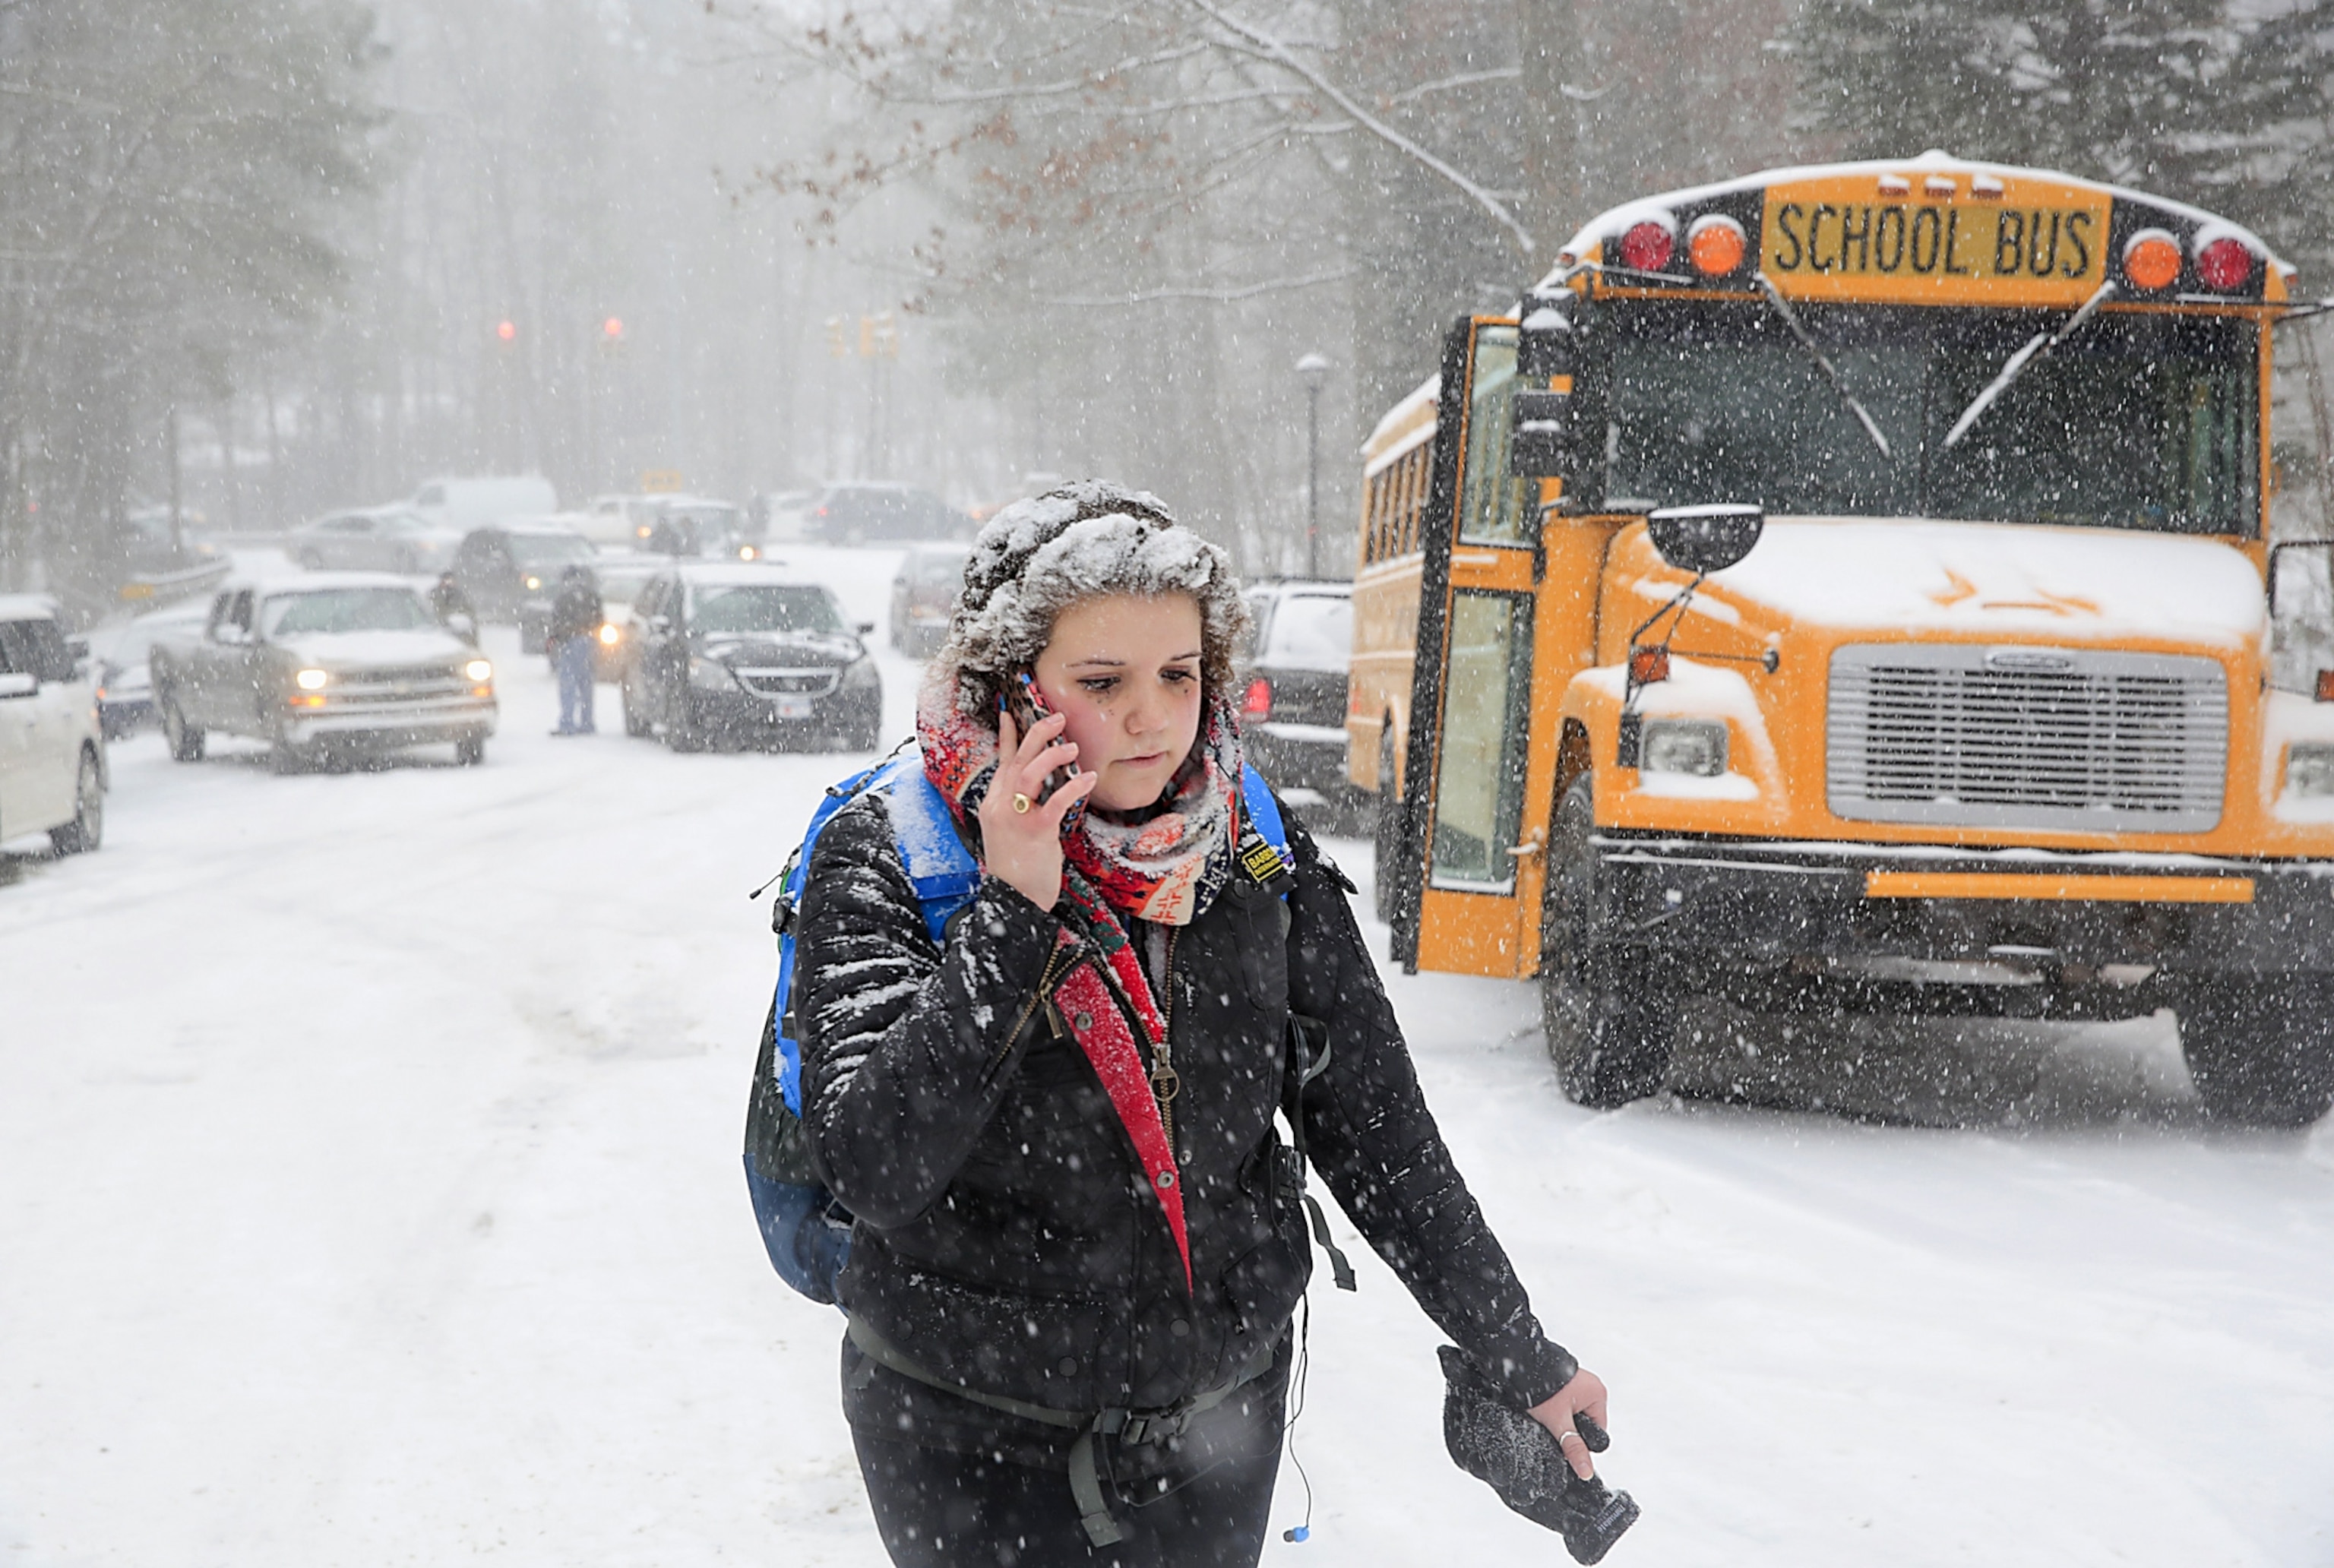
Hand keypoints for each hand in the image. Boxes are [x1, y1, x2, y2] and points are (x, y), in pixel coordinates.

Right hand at [977, 708, 1097, 909]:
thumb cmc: (1017, 870)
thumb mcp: (1011, 833)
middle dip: (1036, 734)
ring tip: (1073, 747)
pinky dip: (1072, 787)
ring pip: (1029, 774)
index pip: (1002, 763)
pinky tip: (1088, 779)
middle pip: (1017, 761)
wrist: (1013, 901)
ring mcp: (1016, 818)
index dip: (1008, 736)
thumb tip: (1035, 791)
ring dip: (1051, 756)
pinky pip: (1055, 802)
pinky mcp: (1036, 832)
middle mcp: (1000, 807)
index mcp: (994, 805)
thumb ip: (1018, 809)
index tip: (1011, 711)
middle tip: (1056, 717)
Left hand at [1528, 1368, 1609, 1480]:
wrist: (1520, 1362)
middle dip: (1568, 1427)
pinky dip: (1554, 1407)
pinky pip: (1564, 1403)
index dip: (1581, 1440)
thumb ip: (1573, 1447)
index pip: (1597, 1430)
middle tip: (1553, 1422)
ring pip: (1572, 1413)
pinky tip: (1544, 1405)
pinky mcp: (1563, 1382)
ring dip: (1560, 1417)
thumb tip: (1587, 1472)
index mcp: (1598, 1394)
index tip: (1564, 1437)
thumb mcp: (1559, 1422)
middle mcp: (1591, 1386)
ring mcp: (1577, 1382)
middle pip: (1584, 1422)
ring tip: (1546, 1411)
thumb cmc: (1541, 1387)